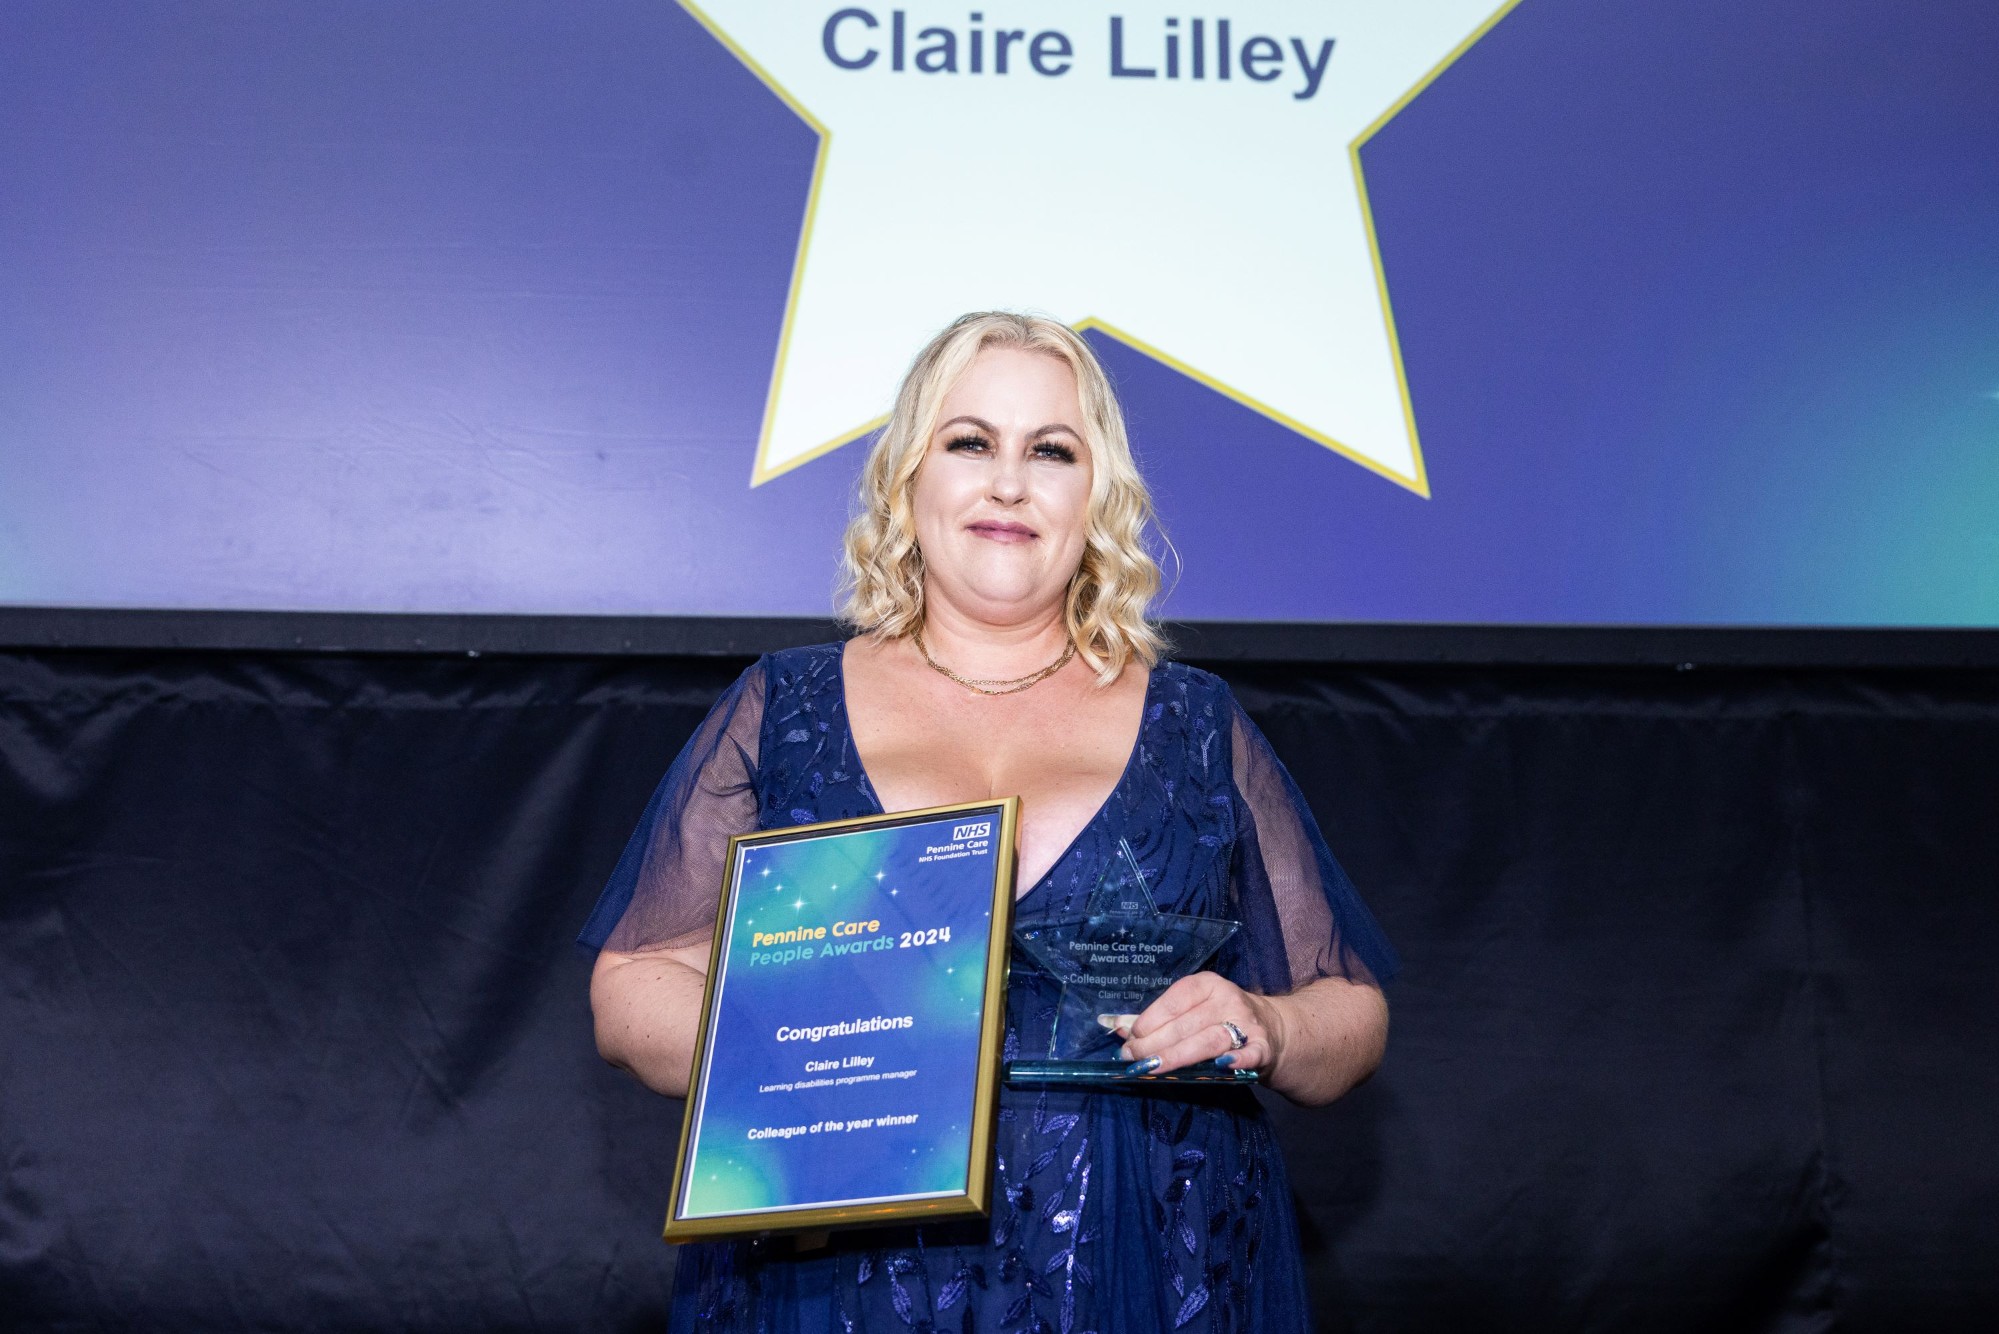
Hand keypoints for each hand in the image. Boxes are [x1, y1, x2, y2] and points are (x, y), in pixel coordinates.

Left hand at [1112, 972, 1277, 1077]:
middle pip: (1185, 1025)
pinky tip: (1221, 1067)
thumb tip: (1114, 1026)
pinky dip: (1237, 1060)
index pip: (1174, 1001)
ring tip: (1152, 1068)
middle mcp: (1227, 999)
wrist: (1272, 1031)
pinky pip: (1248, 1054)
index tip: (1129, 1039)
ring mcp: (1246, 1023)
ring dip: (1178, 1056)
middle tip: (1131, 1060)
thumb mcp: (1191, 1011)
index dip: (1149, 1021)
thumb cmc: (1219, 1020)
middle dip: (1154, 1044)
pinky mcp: (1262, 1047)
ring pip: (1208, 1040)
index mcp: (1207, 985)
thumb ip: (1156, 1019)